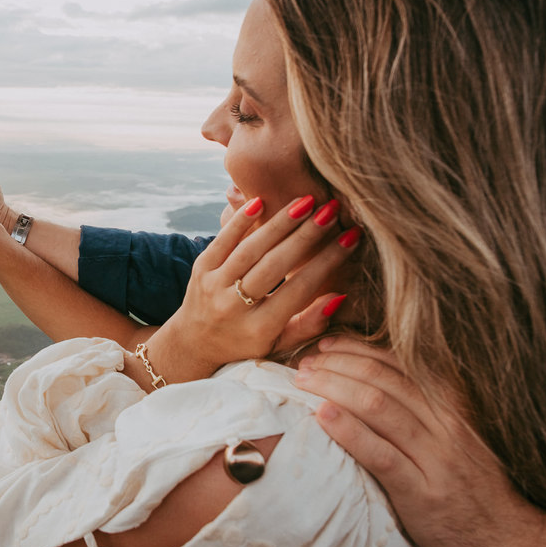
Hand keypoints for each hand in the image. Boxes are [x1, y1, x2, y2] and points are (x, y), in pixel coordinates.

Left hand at [145, 195, 360, 381]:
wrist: (194, 344)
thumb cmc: (246, 343)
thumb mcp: (279, 344)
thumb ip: (308, 324)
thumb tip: (339, 296)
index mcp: (259, 328)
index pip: (299, 289)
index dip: (327, 262)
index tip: (351, 237)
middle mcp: (233, 307)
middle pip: (274, 265)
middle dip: (306, 236)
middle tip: (332, 210)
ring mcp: (213, 286)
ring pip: (250, 249)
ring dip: (279, 223)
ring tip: (306, 201)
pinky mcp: (200, 269)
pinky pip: (221, 241)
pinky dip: (239, 221)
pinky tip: (260, 201)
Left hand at [293, 338, 545, 546]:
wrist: (505, 537)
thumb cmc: (467, 480)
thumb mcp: (452, 431)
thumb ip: (419, 404)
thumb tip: (365, 373)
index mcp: (451, 403)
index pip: (396, 361)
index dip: (356, 348)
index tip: (325, 345)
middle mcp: (445, 423)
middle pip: (381, 378)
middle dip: (336, 364)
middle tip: (304, 364)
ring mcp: (435, 457)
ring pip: (376, 406)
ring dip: (333, 387)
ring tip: (303, 383)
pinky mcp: (421, 492)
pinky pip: (379, 453)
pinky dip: (348, 430)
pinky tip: (322, 416)